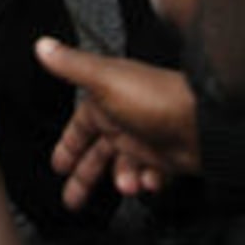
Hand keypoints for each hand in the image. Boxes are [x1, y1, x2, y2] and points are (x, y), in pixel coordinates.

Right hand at [37, 38, 201, 209]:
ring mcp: (145, 139)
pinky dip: (148, 182)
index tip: (57, 165)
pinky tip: (149, 181)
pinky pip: (151, 176)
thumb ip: (71, 66)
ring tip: (127, 184)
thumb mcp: (104, 79)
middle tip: (72, 200)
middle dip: (84, 176)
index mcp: (105, 102)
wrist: (203, 122)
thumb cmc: (155, 98)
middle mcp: (124, 121)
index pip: (79, 127)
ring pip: (123, 168)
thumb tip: (42, 45)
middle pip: (97, 154)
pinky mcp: (165, 156)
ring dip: (123, 179)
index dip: (68, 145)